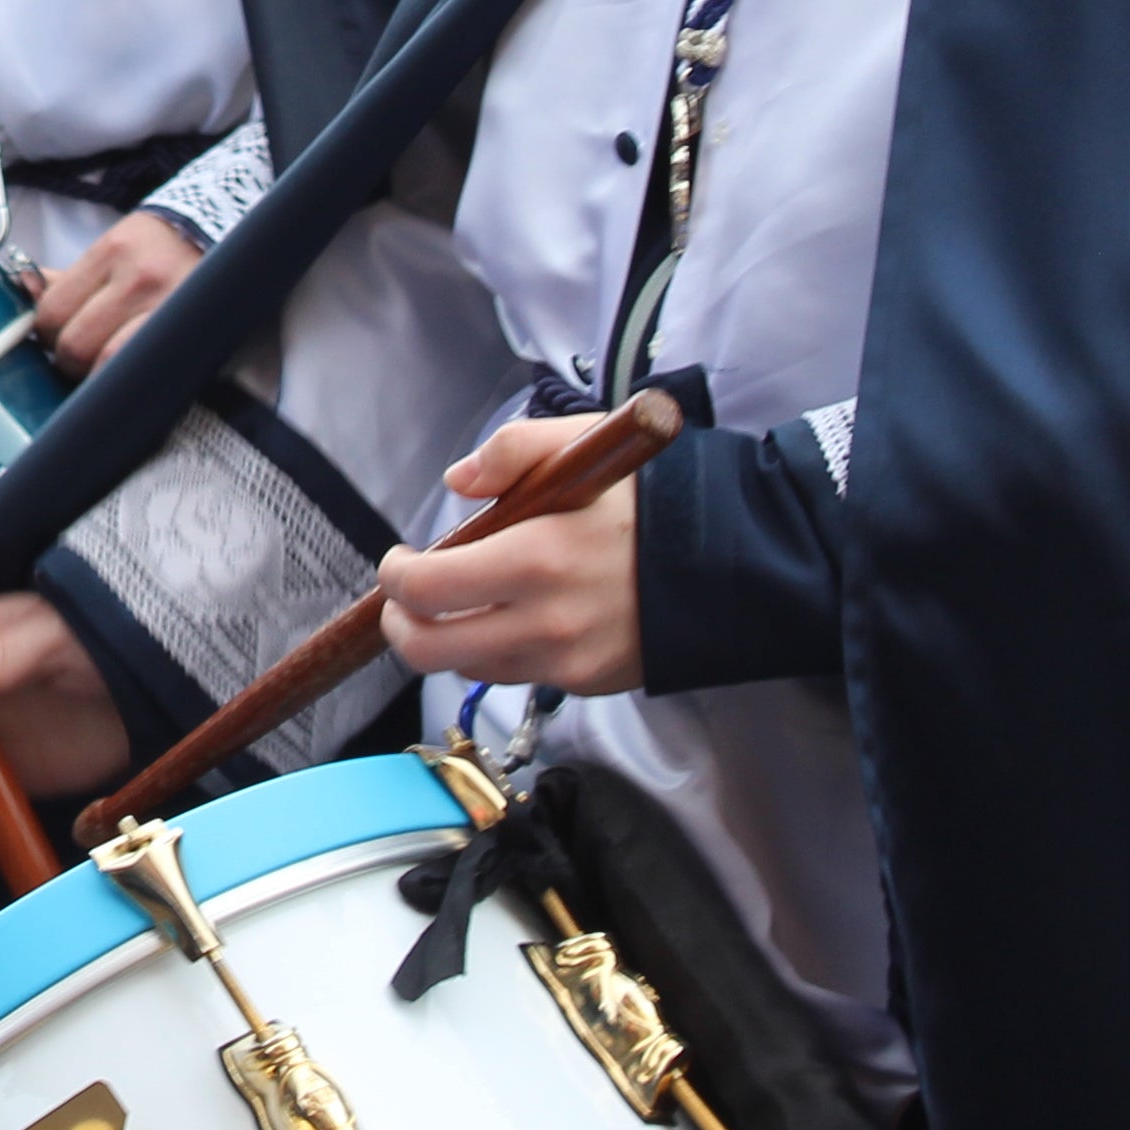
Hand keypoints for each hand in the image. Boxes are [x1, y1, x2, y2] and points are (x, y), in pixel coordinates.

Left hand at [35, 210, 198, 372]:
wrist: (220, 236)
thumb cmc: (159, 249)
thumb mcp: (111, 250)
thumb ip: (66, 278)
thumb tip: (24, 290)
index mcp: (113, 251)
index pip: (53, 311)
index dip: (46, 336)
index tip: (56, 340)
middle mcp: (141, 278)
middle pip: (76, 343)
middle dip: (69, 360)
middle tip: (80, 358)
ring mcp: (168, 309)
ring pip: (107, 363)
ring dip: (95, 376)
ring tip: (102, 369)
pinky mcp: (188, 335)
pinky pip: (142, 372)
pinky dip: (125, 382)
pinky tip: (125, 378)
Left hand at [376, 413, 645, 695]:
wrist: (733, 560)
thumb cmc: (653, 498)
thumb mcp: (582, 446)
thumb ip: (511, 451)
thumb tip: (458, 482)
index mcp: (538, 558)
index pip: (427, 589)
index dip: (396, 576)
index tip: (400, 559)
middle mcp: (547, 622)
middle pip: (432, 651)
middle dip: (403, 625)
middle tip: (406, 599)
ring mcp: (568, 661)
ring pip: (470, 668)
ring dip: (451, 639)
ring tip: (464, 602)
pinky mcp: (589, 683)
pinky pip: (518, 675)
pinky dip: (500, 650)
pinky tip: (516, 616)